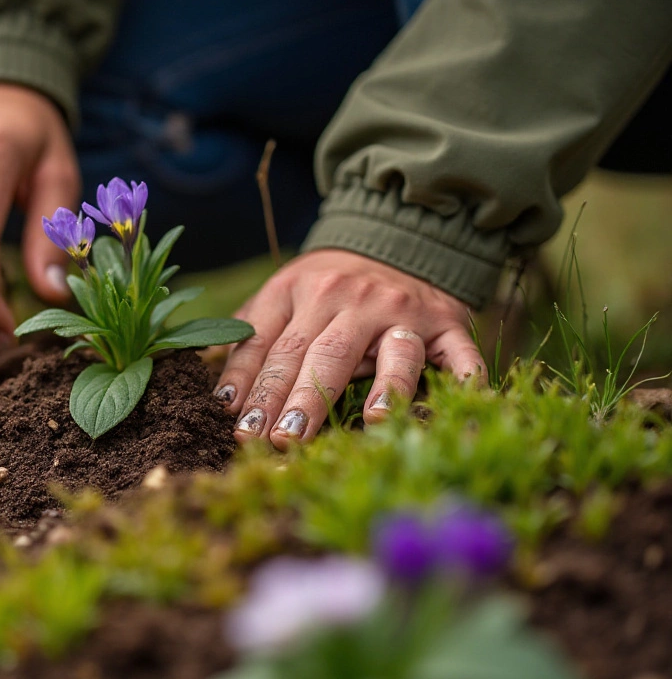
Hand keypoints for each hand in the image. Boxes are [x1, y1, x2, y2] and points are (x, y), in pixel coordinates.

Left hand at [215, 249, 485, 449]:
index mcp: (297, 290)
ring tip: (369, 423)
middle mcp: (350, 298)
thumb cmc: (327, 287)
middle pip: (319, 354)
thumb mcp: (281, 296)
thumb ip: (248, 339)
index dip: (249, 384)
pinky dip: (462, 379)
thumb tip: (217, 396)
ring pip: (390, 355)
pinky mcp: (447, 324)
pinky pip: (459, 355)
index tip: (234, 422)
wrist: (397, 237)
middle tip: (279, 441)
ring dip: (382, 391)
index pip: (267, 343)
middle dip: (297, 400)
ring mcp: (401, 311)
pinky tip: (451, 408)